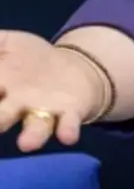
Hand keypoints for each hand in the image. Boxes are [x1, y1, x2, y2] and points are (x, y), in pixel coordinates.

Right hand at [0, 31, 103, 151]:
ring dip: (32, 136)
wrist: (72, 72)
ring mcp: (44, 111)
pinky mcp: (70, 113)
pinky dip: (67, 130)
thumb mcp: (10, 44)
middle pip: (2, 117)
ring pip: (35, 127)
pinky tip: (68, 136)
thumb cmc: (30, 61)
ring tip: (27, 144)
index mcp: (0, 86)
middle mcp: (17, 105)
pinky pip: (68, 124)